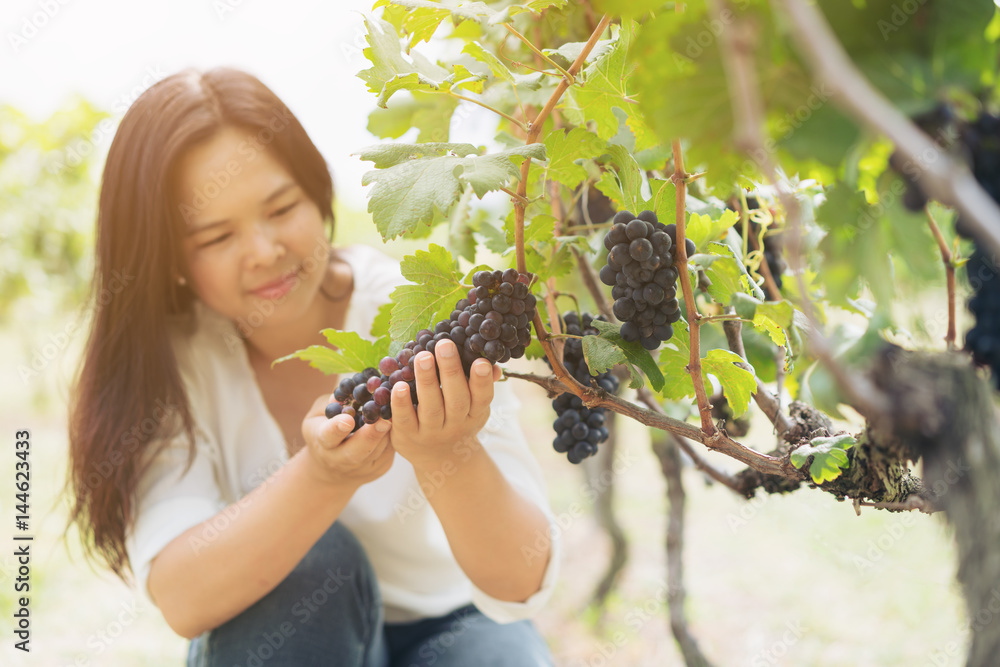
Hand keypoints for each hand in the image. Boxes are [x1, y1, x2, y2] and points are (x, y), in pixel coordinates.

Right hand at [300, 393, 394, 490]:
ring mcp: (361, 468)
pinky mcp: (379, 469)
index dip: (337, 428)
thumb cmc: (325, 431)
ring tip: (395, 415)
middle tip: (383, 421)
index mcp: (323, 442)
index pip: (328, 436)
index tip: (347, 420)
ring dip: (387, 434)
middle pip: (356, 452)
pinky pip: (389, 453)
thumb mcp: (318, 416)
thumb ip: (330, 405)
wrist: (333, 468)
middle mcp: (339, 459)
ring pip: (377, 451)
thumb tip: (346, 392)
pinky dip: (394, 438)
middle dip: (370, 436)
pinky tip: (398, 423)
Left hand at [388, 338, 500, 470]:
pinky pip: (404, 419)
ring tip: (422, 357)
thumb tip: (491, 363)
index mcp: (474, 414)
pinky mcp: (407, 436)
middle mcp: (455, 425)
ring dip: (427, 381)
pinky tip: (398, 385)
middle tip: (444, 344)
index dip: (482, 381)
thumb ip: (481, 384)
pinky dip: (401, 403)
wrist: (439, 459)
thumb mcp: (474, 408)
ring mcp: (430, 432)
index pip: (482, 398)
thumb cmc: (457, 421)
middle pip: (456, 399)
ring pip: (430, 408)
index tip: (481, 362)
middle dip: (451, 371)